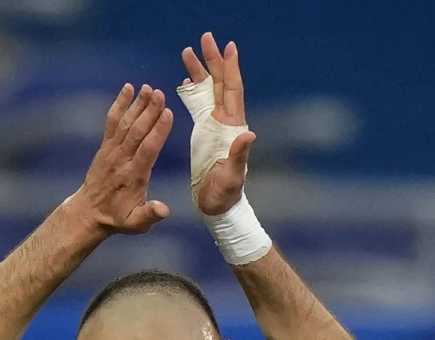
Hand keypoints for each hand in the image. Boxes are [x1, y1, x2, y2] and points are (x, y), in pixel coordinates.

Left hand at [74, 83, 172, 234]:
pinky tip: (128, 89)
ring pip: (125, 124)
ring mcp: (111, 151)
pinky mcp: (105, 146)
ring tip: (149, 88)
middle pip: (135, 132)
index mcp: (133, 177)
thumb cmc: (118, 218)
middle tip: (160, 94)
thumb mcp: (136, 224)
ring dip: (137, 105)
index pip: (147, 150)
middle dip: (148, 112)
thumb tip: (164, 209)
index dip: (157, 131)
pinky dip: (119, 104)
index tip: (168, 114)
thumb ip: (150, 215)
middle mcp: (121, 160)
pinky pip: (111, 122)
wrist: (89, 213)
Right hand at [181, 33, 255, 215]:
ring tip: (188, 52)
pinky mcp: (204, 134)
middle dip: (214, 61)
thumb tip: (248, 133)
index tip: (229, 47)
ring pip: (208, 92)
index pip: (233, 92)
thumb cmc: (225, 195)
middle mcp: (225, 123)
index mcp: (232, 129)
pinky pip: (198, 107)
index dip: (232, 69)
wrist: (217, 207)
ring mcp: (214, 127)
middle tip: (206, 38)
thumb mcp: (232, 177)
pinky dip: (192, 91)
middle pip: (220, 84)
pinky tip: (185, 80)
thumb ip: (239, 156)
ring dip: (200, 72)